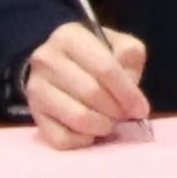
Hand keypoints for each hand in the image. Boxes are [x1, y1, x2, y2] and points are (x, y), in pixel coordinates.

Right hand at [19, 19, 151, 145]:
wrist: (58, 65)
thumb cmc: (94, 55)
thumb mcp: (117, 44)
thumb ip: (129, 56)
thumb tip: (130, 84)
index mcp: (69, 36)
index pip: (105, 68)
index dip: (128, 92)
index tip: (141, 108)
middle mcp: (46, 60)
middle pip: (92, 93)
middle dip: (116, 110)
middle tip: (125, 114)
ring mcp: (36, 89)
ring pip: (78, 118)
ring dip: (102, 125)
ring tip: (109, 122)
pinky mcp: (35, 116)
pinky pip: (62, 139)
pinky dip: (83, 140)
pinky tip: (90, 131)